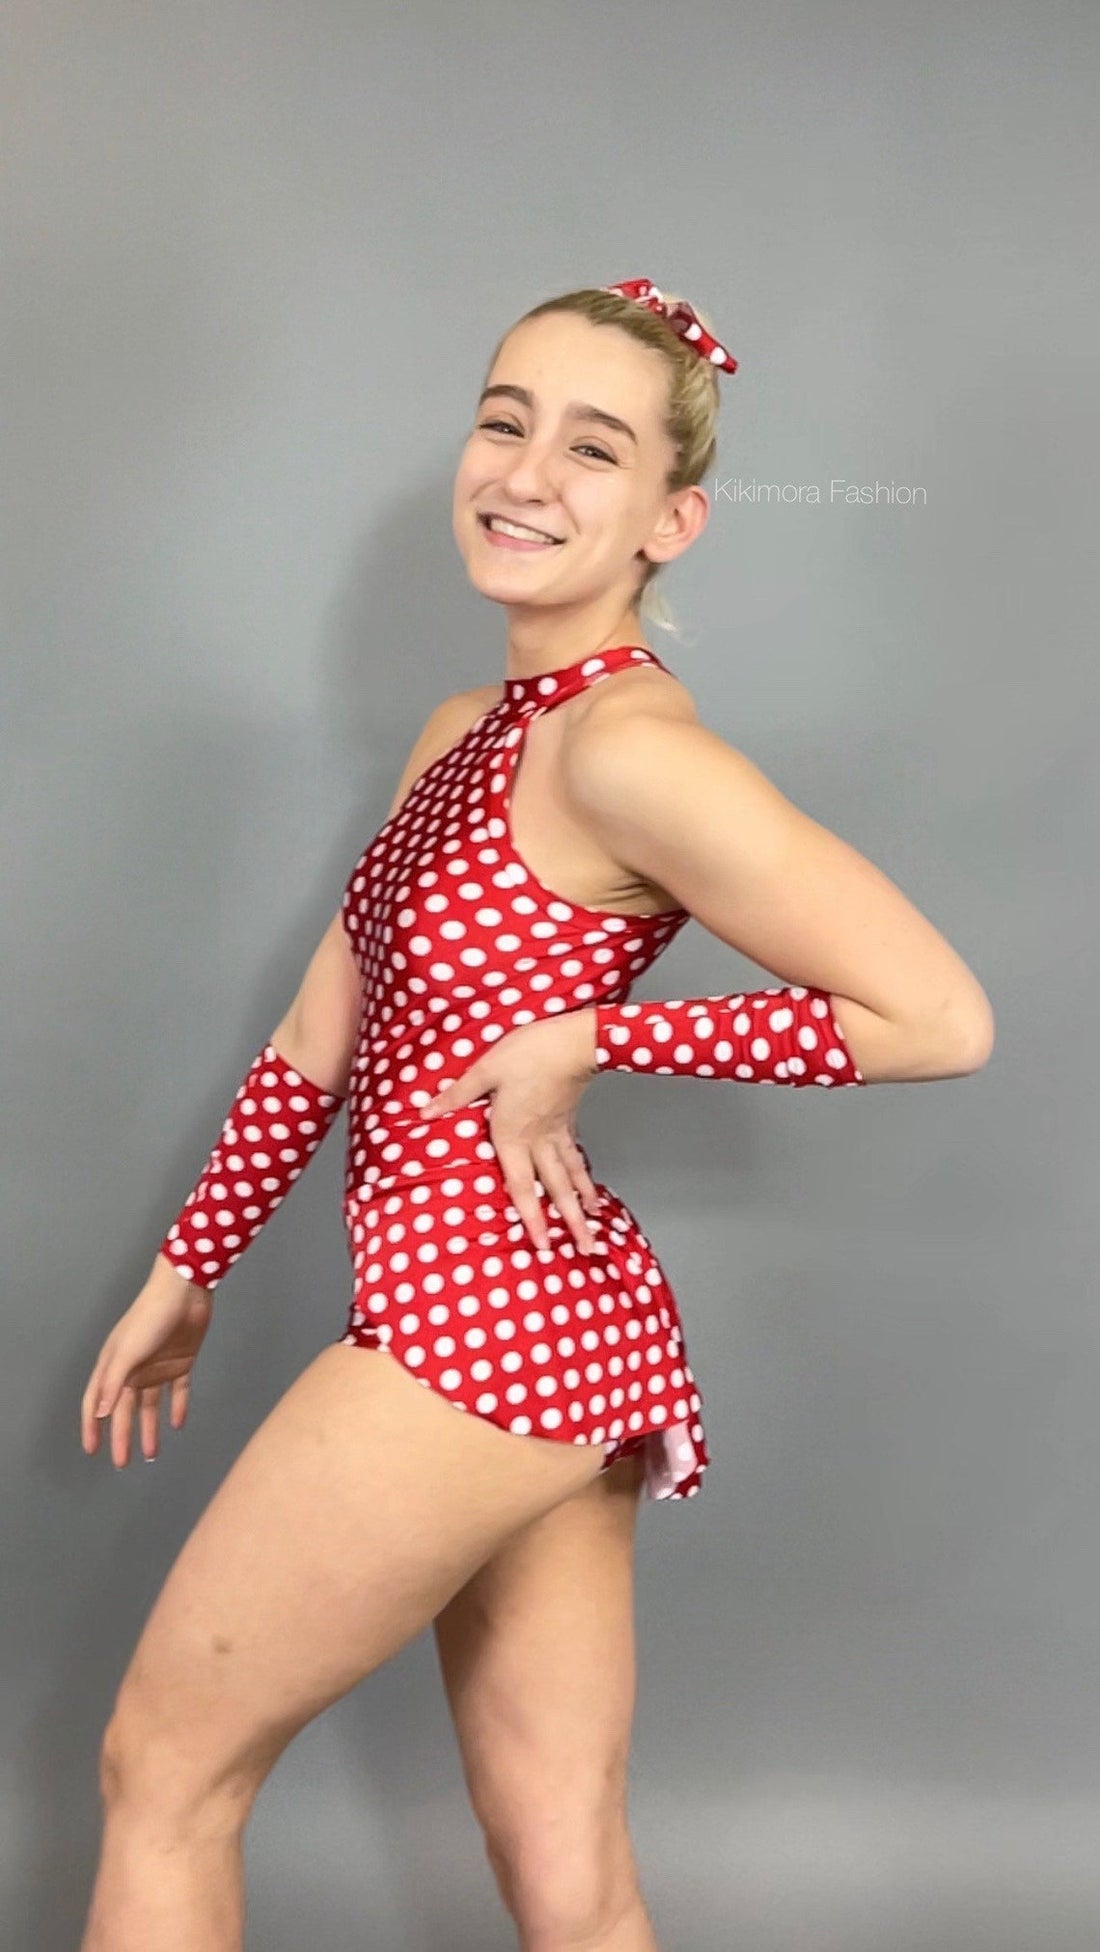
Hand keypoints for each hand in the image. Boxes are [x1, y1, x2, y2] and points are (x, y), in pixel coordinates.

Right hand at [80, 1257, 213, 1468]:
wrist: (185, 1291)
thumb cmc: (150, 1317)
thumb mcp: (127, 1352)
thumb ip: (114, 1384)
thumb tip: (100, 1414)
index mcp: (114, 1365)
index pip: (97, 1402)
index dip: (92, 1426)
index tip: (92, 1450)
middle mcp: (133, 1369)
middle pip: (125, 1410)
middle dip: (123, 1437)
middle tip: (123, 1463)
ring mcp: (157, 1367)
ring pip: (151, 1405)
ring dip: (150, 1429)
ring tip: (151, 1454)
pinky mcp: (181, 1362)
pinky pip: (178, 1391)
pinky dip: (177, 1407)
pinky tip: (177, 1424)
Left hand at [419, 1008, 600, 1255]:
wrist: (574, 1040)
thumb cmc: (529, 1053)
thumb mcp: (485, 1070)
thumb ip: (457, 1094)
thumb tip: (426, 1110)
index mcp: (512, 1135)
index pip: (521, 1186)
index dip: (531, 1218)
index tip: (541, 1244)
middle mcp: (538, 1142)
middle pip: (555, 1190)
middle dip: (569, 1222)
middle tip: (583, 1248)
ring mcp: (558, 1133)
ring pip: (571, 1176)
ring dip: (582, 1202)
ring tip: (593, 1225)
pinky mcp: (570, 1120)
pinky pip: (576, 1156)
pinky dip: (584, 1175)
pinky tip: (588, 1186)